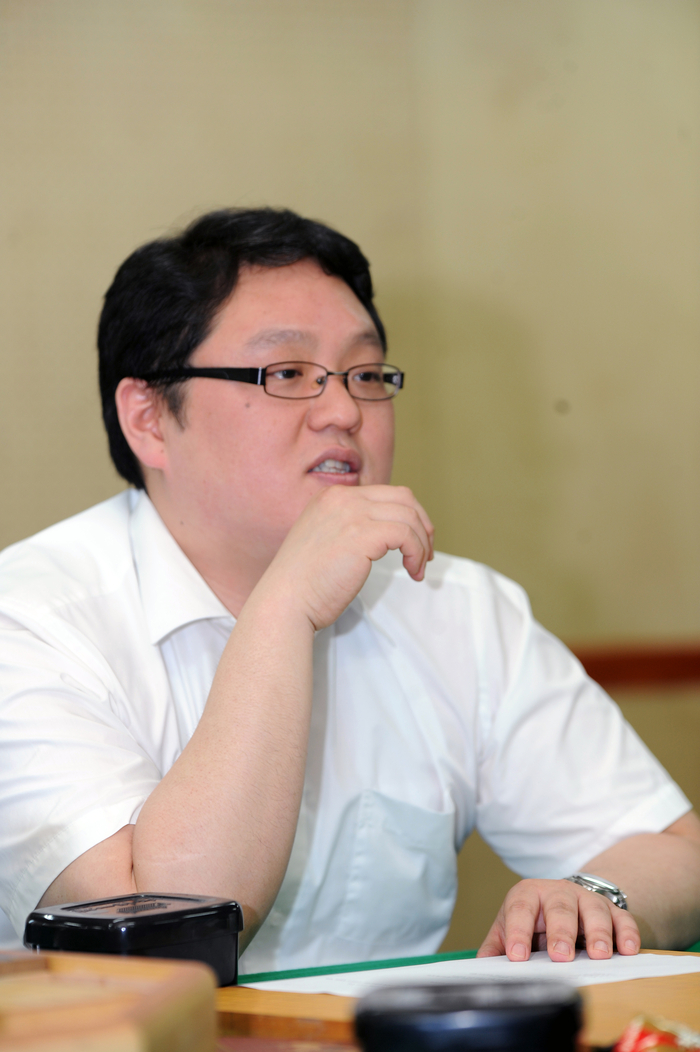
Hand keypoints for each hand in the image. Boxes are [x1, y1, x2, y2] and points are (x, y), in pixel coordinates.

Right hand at [258, 484, 433, 630]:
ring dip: (422, 543)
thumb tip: (385, 534)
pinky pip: (407, 535)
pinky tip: (412, 572)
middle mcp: (342, 498)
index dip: (408, 516)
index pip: (385, 493)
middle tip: (426, 553)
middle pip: (403, 497)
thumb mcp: (325, 541)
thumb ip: (349, 528)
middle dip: (422, 524)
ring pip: (409, 516)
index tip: (414, 542)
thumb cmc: (304, 583)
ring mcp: (351, 514)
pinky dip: (417, 553)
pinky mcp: (362, 535)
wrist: (285, 601)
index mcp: (331, 497)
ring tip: (418, 567)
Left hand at [477, 878, 640, 961]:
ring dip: (598, 933)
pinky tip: (628, 950)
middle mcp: (558, 893)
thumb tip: (481, 966)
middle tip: (561, 956)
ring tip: (599, 955)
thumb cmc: (534, 918)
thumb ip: (497, 945)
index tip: (516, 957)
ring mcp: (586, 899)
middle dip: (561, 932)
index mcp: (528, 895)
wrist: (564, 898)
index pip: (520, 910)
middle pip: (560, 907)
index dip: (518, 932)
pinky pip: (622, 918)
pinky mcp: (611, 910)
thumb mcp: (511, 926)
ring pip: (594, 910)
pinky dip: (626, 933)